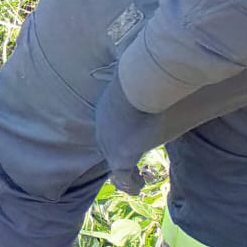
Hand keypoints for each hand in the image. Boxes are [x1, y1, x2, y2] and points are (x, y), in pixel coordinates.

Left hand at [94, 75, 163, 195]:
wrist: (136, 85)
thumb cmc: (140, 77)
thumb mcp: (137, 79)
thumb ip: (137, 76)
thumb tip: (144, 60)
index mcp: (105, 111)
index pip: (109, 130)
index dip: (117, 140)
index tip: (130, 145)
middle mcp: (102, 129)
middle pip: (109, 148)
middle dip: (121, 158)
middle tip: (133, 167)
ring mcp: (108, 143)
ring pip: (115, 165)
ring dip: (125, 175)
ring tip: (136, 181)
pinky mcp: (120, 155)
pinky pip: (122, 176)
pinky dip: (130, 184)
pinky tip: (139, 186)